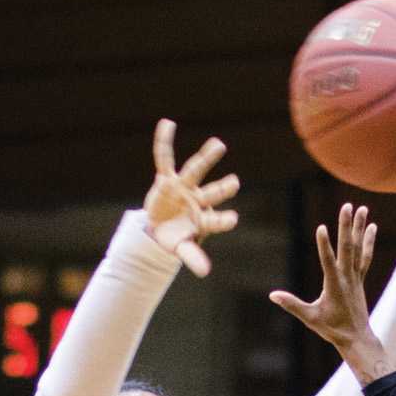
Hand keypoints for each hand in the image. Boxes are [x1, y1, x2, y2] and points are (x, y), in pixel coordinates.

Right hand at [143, 119, 239, 277]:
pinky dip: (163, 141)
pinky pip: (164, 157)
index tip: (233, 219)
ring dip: (206, 158)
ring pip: (195, 170)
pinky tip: (167, 123)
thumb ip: (193, 258)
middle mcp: (197, 200)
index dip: (222, 219)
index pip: (215, 220)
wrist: (160, 227)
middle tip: (235, 182)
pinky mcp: (167, 179)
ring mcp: (183, 187)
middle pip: (211, 192)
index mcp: (203, 218)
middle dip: (222, 188)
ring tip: (219, 144)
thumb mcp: (182, 248)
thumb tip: (206, 272)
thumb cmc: (175, 237)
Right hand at [269, 203, 381, 364]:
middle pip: (347, 247)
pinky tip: (371, 226)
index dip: (324, 245)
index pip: (327, 261)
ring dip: (360, 228)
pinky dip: (368, 242)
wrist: (356, 338)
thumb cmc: (332, 329)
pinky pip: (365, 257)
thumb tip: (273, 295)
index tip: (321, 228)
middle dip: (346, 226)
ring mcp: (355, 277)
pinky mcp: (359, 278)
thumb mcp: (310, 318)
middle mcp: (347, 278)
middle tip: (347, 206)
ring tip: (362, 208)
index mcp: (334, 286)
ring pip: (358, 248)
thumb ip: (292, 304)